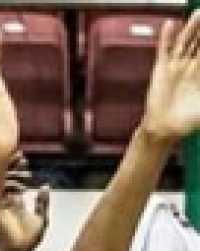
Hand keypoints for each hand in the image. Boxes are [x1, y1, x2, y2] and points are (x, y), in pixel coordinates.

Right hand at [0, 157, 49, 250]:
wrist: (17, 250)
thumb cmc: (29, 239)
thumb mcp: (42, 218)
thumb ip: (43, 203)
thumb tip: (45, 187)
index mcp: (16, 204)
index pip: (16, 183)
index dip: (19, 170)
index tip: (24, 159)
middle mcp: (5, 203)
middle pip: (7, 179)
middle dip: (12, 166)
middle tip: (19, 154)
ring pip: (1, 182)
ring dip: (7, 169)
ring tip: (16, 158)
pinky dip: (1, 179)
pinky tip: (9, 169)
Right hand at [139, 13, 199, 145]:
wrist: (165, 129)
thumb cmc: (189, 121)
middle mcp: (191, 67)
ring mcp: (176, 67)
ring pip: (186, 42)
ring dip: (191, 28)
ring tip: (198, 14)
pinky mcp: (161, 69)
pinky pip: (164, 50)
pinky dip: (166, 37)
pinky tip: (170, 24)